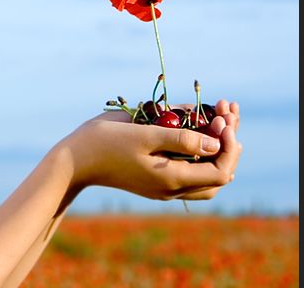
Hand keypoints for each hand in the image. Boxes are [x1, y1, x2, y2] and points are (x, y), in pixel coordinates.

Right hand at [57, 99, 240, 200]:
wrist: (75, 161)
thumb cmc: (105, 143)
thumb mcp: (143, 134)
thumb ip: (180, 138)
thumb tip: (215, 142)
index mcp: (171, 179)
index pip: (219, 170)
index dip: (228, 145)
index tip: (223, 119)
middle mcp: (171, 189)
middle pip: (218, 176)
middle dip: (227, 145)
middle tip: (227, 114)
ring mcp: (163, 187)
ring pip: (205, 178)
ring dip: (217, 150)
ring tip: (220, 121)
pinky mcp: (154, 181)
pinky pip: (190, 174)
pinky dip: (201, 155)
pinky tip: (201, 134)